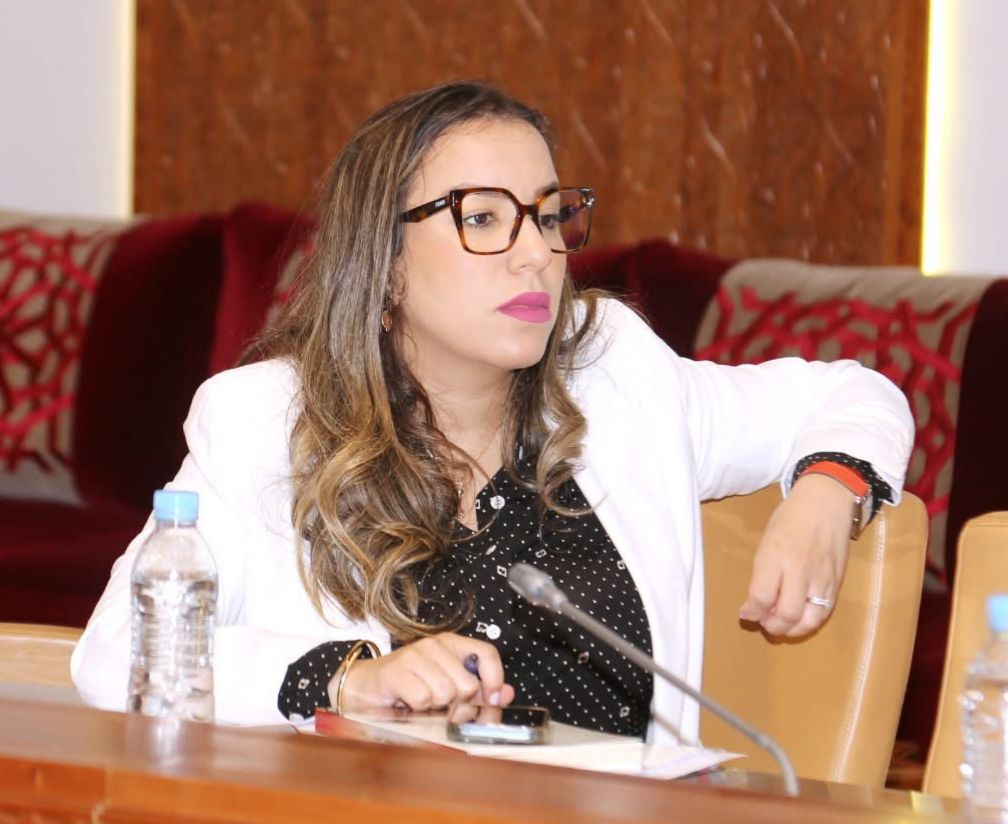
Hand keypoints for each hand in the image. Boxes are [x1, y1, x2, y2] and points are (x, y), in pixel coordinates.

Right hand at [331, 633, 515, 713]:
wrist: (366, 688)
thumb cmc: (410, 688)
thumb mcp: (449, 689)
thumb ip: (480, 693)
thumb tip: (507, 695)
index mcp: (452, 644)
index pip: (487, 653)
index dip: (494, 679)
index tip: (492, 699)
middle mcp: (435, 645)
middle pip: (467, 684)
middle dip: (457, 705)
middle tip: (441, 704)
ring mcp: (415, 655)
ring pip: (446, 694)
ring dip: (434, 707)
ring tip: (422, 701)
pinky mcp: (397, 670)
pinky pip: (423, 699)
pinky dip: (417, 709)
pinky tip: (408, 702)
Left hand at [738, 473, 853, 636]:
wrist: (826, 503)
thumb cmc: (790, 518)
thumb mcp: (766, 541)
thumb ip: (762, 573)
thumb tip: (756, 602)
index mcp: (776, 556)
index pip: (761, 596)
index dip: (751, 612)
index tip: (746, 613)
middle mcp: (800, 570)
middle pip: (787, 614)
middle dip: (772, 626)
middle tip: (764, 622)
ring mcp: (821, 578)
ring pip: (809, 620)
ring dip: (792, 630)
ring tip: (782, 624)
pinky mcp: (837, 583)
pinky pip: (825, 613)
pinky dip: (810, 622)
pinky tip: (800, 617)